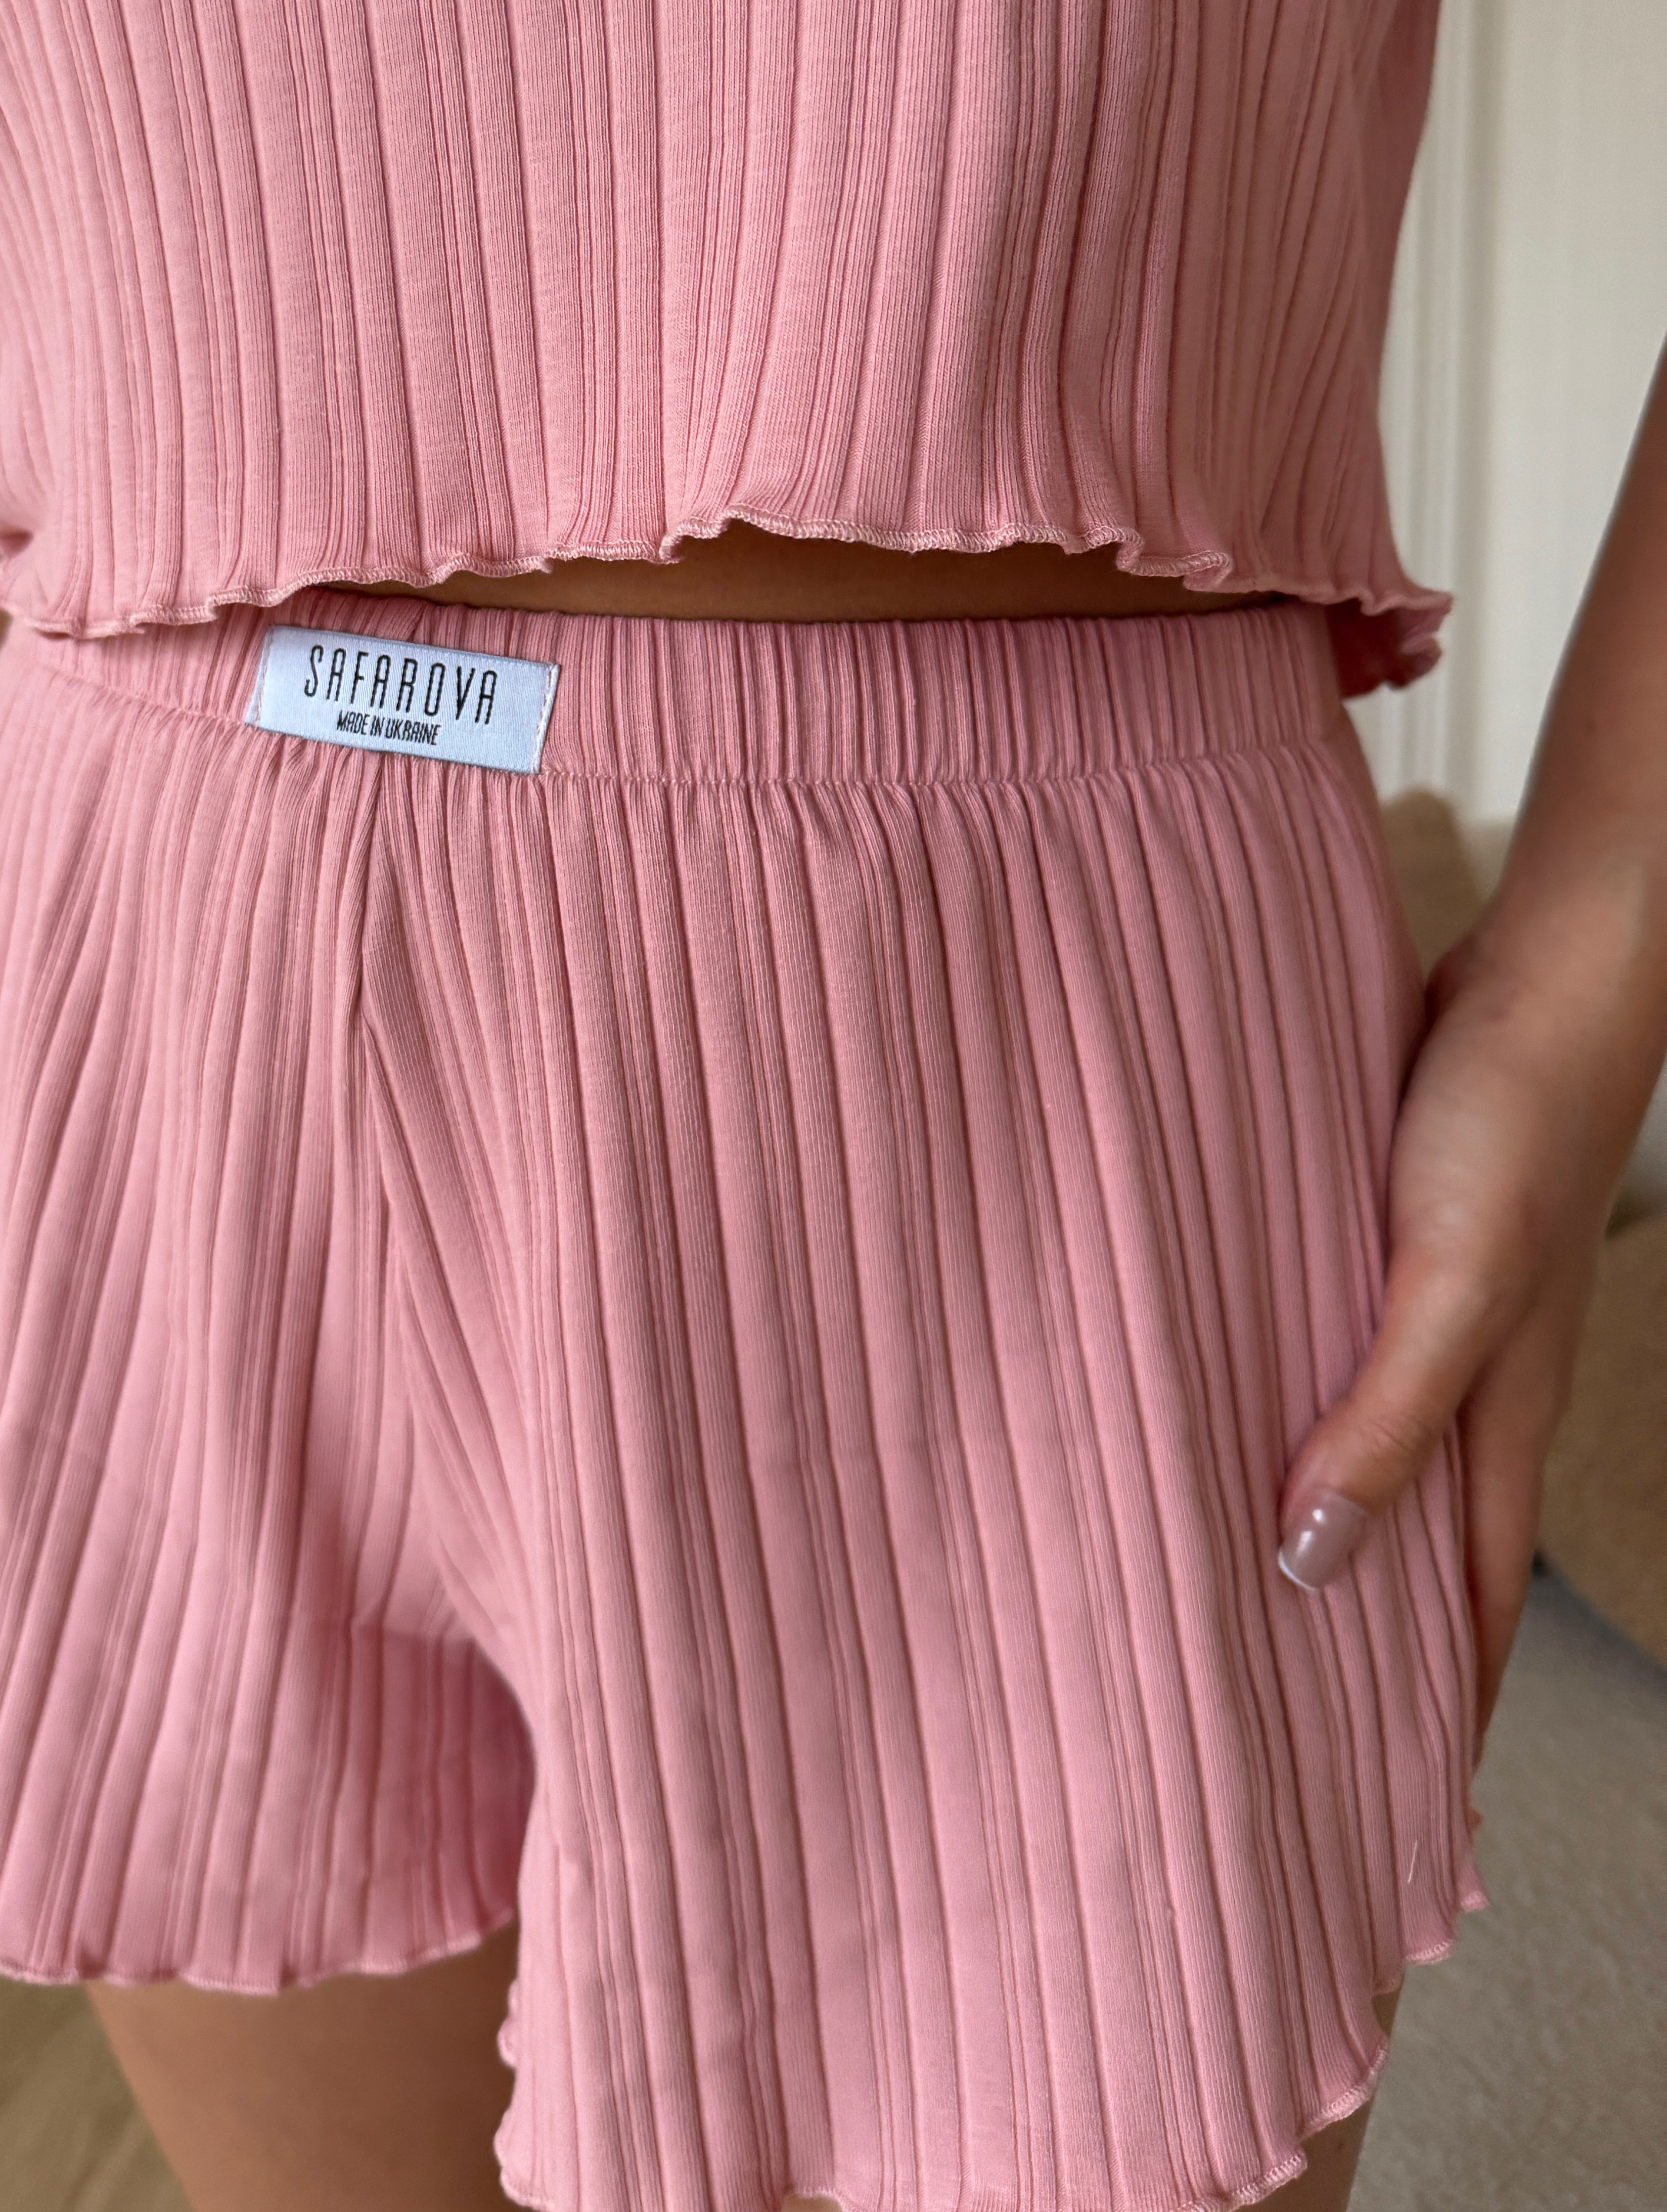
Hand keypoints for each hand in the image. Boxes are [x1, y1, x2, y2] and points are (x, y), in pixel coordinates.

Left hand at [1274, 916, 1616, 1756]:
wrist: (1551, 975)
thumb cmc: (1512, 1122)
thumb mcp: (1448, 1284)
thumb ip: (1388, 1418)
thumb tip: (1310, 1559)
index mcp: (1498, 1420)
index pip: (1463, 1608)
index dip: (1434, 1713)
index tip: (1385, 1812)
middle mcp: (1472, 1388)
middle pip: (1421, 1553)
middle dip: (1371, 1653)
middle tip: (1290, 1732)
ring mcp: (1435, 1318)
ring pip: (1378, 1459)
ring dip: (1330, 1531)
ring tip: (1241, 1600)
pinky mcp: (1391, 1250)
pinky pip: (1345, 1364)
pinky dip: (1307, 1416)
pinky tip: (1236, 1417)